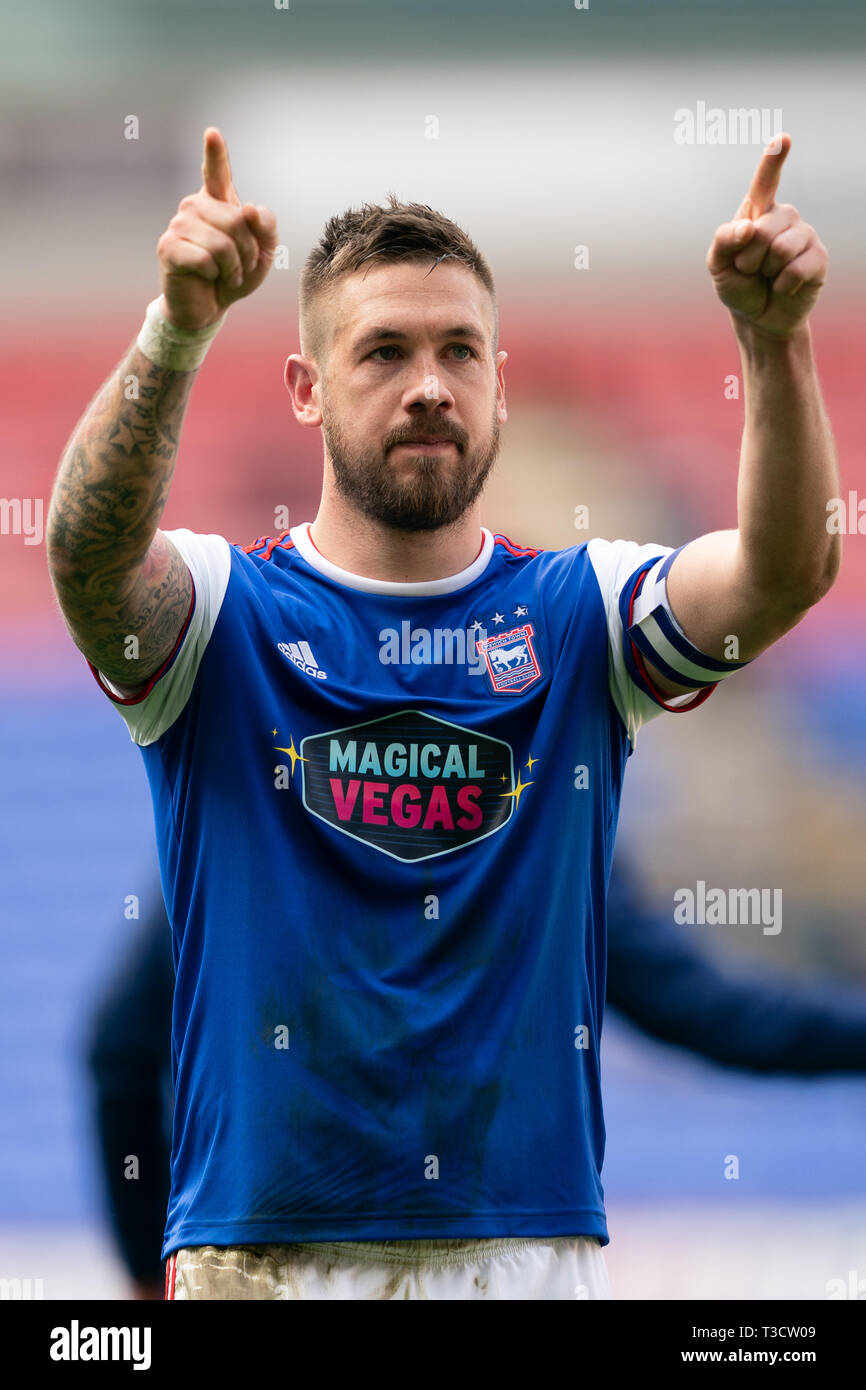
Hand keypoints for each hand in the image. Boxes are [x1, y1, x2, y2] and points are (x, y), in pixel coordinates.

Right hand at [157, 127, 278, 330]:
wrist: (210, 306)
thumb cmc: (235, 275)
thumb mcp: (263, 252)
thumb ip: (267, 227)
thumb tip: (251, 209)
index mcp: (218, 202)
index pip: (216, 172)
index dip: (215, 153)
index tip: (212, 133)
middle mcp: (195, 206)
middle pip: (237, 221)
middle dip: (248, 252)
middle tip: (240, 266)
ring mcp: (179, 224)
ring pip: (223, 243)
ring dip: (233, 267)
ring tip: (226, 273)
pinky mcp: (168, 247)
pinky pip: (206, 259)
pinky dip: (216, 275)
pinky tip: (208, 277)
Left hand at [706, 134, 827, 339]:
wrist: (758, 317)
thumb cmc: (738, 285)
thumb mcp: (718, 265)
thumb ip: (723, 241)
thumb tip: (748, 226)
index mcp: (757, 212)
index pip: (765, 182)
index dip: (773, 161)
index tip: (783, 139)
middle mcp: (783, 217)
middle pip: (763, 229)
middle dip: (748, 258)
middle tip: (750, 270)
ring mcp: (803, 235)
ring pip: (780, 249)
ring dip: (766, 272)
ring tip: (767, 277)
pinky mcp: (818, 257)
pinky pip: (795, 268)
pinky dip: (783, 285)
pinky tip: (783, 287)